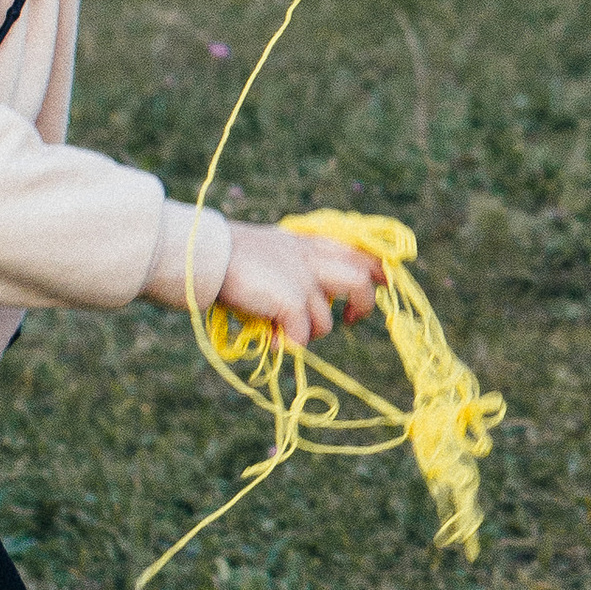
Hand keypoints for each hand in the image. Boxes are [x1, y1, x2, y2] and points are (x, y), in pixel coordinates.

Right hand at [217, 220, 384, 350]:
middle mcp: (310, 260)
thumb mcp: (270, 252)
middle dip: (363, 304)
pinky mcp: (292, 301)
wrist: (205, 256)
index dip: (375, 266)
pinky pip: (303, 335)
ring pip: (327, 319)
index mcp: (306, 244)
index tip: (385, 279)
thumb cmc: (229, 257)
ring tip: (285, 333)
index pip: (355, 250)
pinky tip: (272, 342)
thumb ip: (291, 267)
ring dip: (310, 332)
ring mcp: (303, 280)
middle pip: (359, 280)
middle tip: (352, 320)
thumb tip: (300, 304)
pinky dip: (289, 344)